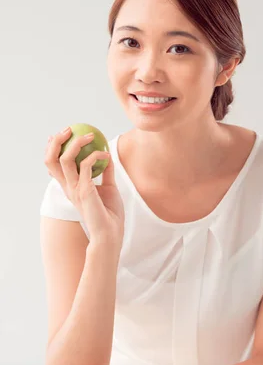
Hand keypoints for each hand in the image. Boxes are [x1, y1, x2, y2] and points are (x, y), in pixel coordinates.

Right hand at [45, 128, 124, 244]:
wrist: (111, 234)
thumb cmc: (109, 214)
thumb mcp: (108, 188)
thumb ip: (105, 172)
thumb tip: (107, 156)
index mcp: (70, 186)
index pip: (52, 164)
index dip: (52, 148)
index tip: (62, 134)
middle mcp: (68, 187)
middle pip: (50, 160)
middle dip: (56, 142)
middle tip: (69, 129)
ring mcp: (75, 189)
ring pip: (64, 159)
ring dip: (77, 143)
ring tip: (91, 136)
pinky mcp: (85, 191)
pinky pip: (87, 166)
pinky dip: (96, 156)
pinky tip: (106, 154)